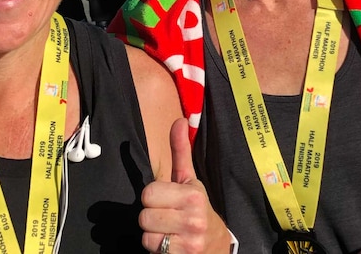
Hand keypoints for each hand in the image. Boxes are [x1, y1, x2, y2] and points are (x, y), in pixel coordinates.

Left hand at [140, 118, 230, 252]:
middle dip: (152, 218)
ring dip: (154, 236)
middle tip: (168, 219)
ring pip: (146, 236)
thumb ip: (181, 151)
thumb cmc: (198, 210)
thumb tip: (180, 120)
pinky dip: (157, 250)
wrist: (216, 245)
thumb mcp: (190, 181)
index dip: (154, 199)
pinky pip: (152, 250)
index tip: (168, 202)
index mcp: (193, 194)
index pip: (148, 193)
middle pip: (144, 216)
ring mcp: (190, 241)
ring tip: (170, 232)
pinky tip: (172, 246)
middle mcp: (193, 218)